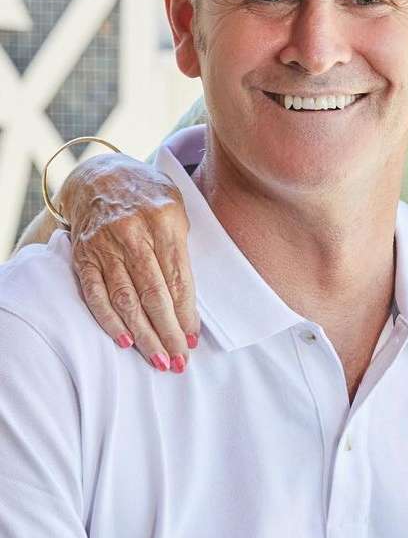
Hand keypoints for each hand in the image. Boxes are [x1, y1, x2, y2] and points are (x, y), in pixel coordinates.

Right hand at [60, 154, 199, 370]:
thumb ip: (183, 246)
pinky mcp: (84, 256)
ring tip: (159, 360)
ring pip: (125, 299)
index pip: (177, 277)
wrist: (100, 176)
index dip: (186, 313)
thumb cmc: (147, 196)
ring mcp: (104, 245)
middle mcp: (132, 232)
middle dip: (167, 332)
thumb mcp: (176, 206)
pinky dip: (108, 321)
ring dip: (143, 335)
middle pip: (153, 293)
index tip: (192, 339)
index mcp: (164, 219)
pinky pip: (95, 294)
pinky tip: (124, 342)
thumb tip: (190, 302)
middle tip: (179, 361)